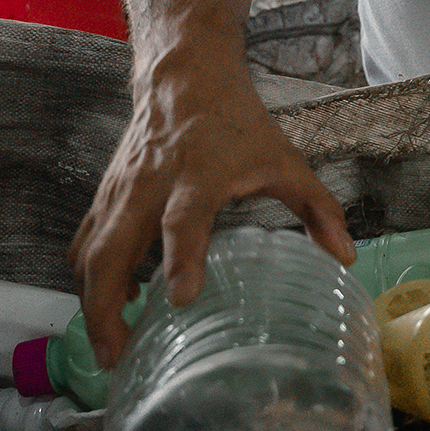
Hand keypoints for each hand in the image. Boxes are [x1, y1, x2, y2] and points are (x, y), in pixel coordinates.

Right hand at [67, 62, 353, 370]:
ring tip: (108, 349)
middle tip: (118, 356)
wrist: (184, 74)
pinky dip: (87, 278)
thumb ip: (316, 207)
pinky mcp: (105, 194)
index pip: (183, 220)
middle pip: (111, 249)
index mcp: (197, 175)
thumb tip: (346, 258)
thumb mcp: (283, 159)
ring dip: (91, 303)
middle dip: (107, 307)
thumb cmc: (235, 121)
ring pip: (88, 253)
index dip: (181, 258)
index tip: (179, 298)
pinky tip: (111, 304)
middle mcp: (149, 185)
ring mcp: (119, 191)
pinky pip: (83, 242)